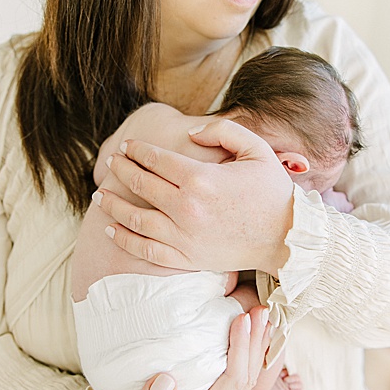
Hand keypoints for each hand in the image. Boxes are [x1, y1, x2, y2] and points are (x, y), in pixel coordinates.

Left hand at [96, 119, 294, 273]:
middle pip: (141, 184)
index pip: (156, 159)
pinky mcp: (186, 258)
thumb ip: (223, 131)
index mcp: (201, 179)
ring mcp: (184, 236)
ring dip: (113, 204)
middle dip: (122, 169)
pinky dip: (125, 239)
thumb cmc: (274, 193)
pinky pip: (146, 249)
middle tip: (112, 162)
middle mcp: (186, 208)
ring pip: (134, 218)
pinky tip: (113, 229)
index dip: (138, 150)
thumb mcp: (257, 151)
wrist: (288, 238)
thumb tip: (188, 133)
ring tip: (101, 195)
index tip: (128, 146)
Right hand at [97, 307, 271, 389]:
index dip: (241, 350)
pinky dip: (246, 351)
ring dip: (255, 345)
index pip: (233, 383)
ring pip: (247, 376)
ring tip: (260, 315)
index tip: (240, 320)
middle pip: (248, 378)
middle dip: (256, 343)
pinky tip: (248, 331)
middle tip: (260, 311)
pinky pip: (237, 374)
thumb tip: (166, 381)